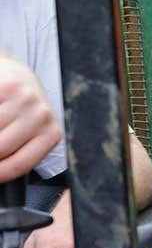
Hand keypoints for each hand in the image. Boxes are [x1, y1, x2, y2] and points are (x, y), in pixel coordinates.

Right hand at [0, 54, 61, 181]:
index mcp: (50, 135)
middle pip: (0, 149)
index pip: (17, 165)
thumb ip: (17, 152)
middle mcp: (42, 117)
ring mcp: (25, 100)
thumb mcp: (26, 132)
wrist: (11, 74)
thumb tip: (1, 173)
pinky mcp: (7, 86)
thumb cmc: (17, 108)